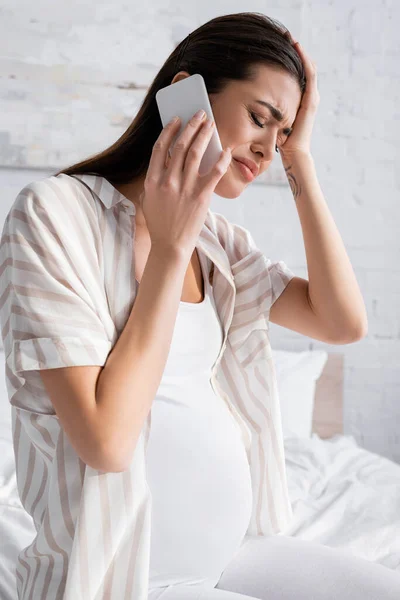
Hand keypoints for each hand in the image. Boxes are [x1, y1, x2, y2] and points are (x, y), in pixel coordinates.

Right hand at [141, 111, 231, 257]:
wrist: (170, 246)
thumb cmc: (160, 223)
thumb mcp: (149, 199)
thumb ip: (157, 179)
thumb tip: (171, 158)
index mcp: (152, 181)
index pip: (160, 148)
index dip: (169, 131)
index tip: (176, 120)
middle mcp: (168, 182)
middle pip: (180, 146)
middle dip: (191, 126)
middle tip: (199, 114)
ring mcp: (185, 189)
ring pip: (196, 153)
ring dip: (204, 134)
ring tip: (209, 124)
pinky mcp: (201, 197)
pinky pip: (214, 172)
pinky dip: (221, 159)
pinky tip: (226, 150)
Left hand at [278, 35, 319, 159]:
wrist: (294, 153)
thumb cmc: (282, 142)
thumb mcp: (273, 121)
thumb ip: (268, 112)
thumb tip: (250, 106)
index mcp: (299, 100)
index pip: (296, 75)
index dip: (290, 61)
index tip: (278, 49)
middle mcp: (308, 97)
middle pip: (304, 68)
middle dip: (295, 53)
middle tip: (285, 37)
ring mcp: (312, 98)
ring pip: (309, 68)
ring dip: (300, 52)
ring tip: (291, 38)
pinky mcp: (311, 100)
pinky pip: (310, 75)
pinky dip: (304, 60)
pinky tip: (297, 48)